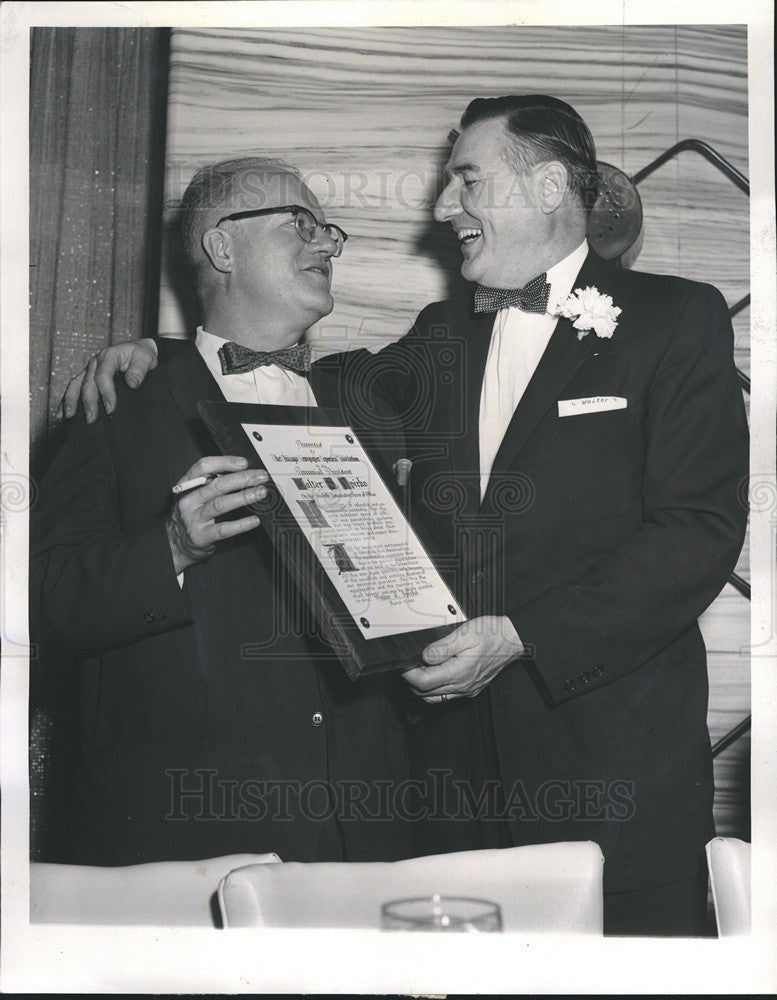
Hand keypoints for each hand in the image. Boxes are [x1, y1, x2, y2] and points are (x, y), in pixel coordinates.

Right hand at [59, 338, 158, 422]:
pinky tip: (62, 414)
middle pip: (87, 383)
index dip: (106, 393)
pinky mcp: (87, 377)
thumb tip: (132, 384)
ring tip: (68, 417)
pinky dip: (66, 401)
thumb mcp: (146, 358)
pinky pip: (74, 388)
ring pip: (75, 385)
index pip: (103, 376)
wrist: (138, 351)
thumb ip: (139, 370)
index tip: (110, 409)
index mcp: (109, 356)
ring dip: (70, 401)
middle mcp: (95, 362)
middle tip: (91, 419)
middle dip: (88, 402)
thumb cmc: (142, 355)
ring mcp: (89, 370)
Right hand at [166, 456, 267, 573]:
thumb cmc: (191, 514)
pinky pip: (223, 529)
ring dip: (244, 497)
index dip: (225, 462)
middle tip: (261, 477)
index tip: (244, 463)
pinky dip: (241, 524)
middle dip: (242, 479)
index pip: (204, 467)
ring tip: (261, 493)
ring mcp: (193, 519)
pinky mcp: (200, 536)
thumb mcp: (195, 494)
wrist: (175, 543)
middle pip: (217, 485)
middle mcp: (189, 500)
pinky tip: (254, 520)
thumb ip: (213, 482)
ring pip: (221, 504)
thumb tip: (243, 473)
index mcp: (187, 485)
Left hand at [402, 616, 523, 703]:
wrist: (512, 640)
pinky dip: (435, 689)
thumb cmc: (491, 634)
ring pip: (434, 698)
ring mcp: (467, 690)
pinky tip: (435, 674)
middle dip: (412, 680)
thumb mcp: (464, 634)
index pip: (424, 682)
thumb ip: (442, 647)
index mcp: (459, 672)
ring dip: (423, 687)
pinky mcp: (471, 689)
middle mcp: (462, 686)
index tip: (403, 664)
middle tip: (409, 664)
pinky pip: (447, 696)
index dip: (408, 674)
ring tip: (420, 669)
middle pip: (425, 693)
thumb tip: (424, 656)